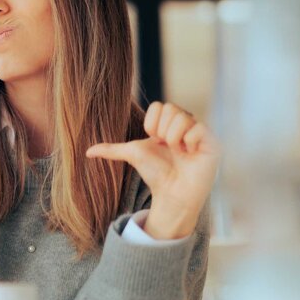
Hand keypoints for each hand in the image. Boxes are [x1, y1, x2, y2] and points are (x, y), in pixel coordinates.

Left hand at [86, 102, 220, 238]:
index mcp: (170, 122)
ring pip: (182, 117)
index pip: (159, 106)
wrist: (171, 193)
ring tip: (179, 152)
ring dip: (174, 138)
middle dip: (162, 132)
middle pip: (171, 108)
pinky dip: (189, 143)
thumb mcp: (132, 155)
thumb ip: (112, 150)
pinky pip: (197, 129)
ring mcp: (200, 132)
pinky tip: (190, 153)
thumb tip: (87, 151)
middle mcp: (187, 123)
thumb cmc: (156, 173)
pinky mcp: (212, 142)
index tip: (154, 141)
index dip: (152, 124)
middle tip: (167, 148)